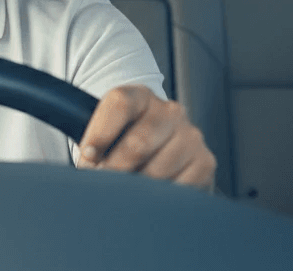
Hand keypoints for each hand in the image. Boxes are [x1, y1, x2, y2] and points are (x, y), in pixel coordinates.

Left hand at [77, 85, 215, 191]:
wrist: (160, 151)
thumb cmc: (126, 140)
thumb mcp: (109, 129)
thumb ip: (96, 139)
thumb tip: (88, 160)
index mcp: (140, 95)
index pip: (120, 104)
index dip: (100, 133)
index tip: (88, 156)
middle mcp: (169, 111)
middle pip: (139, 142)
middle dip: (115, 169)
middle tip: (103, 183)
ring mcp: (190, 135)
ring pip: (157, 171)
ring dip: (136, 188)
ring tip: (125, 192)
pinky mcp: (205, 162)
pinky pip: (178, 188)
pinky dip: (159, 197)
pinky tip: (150, 196)